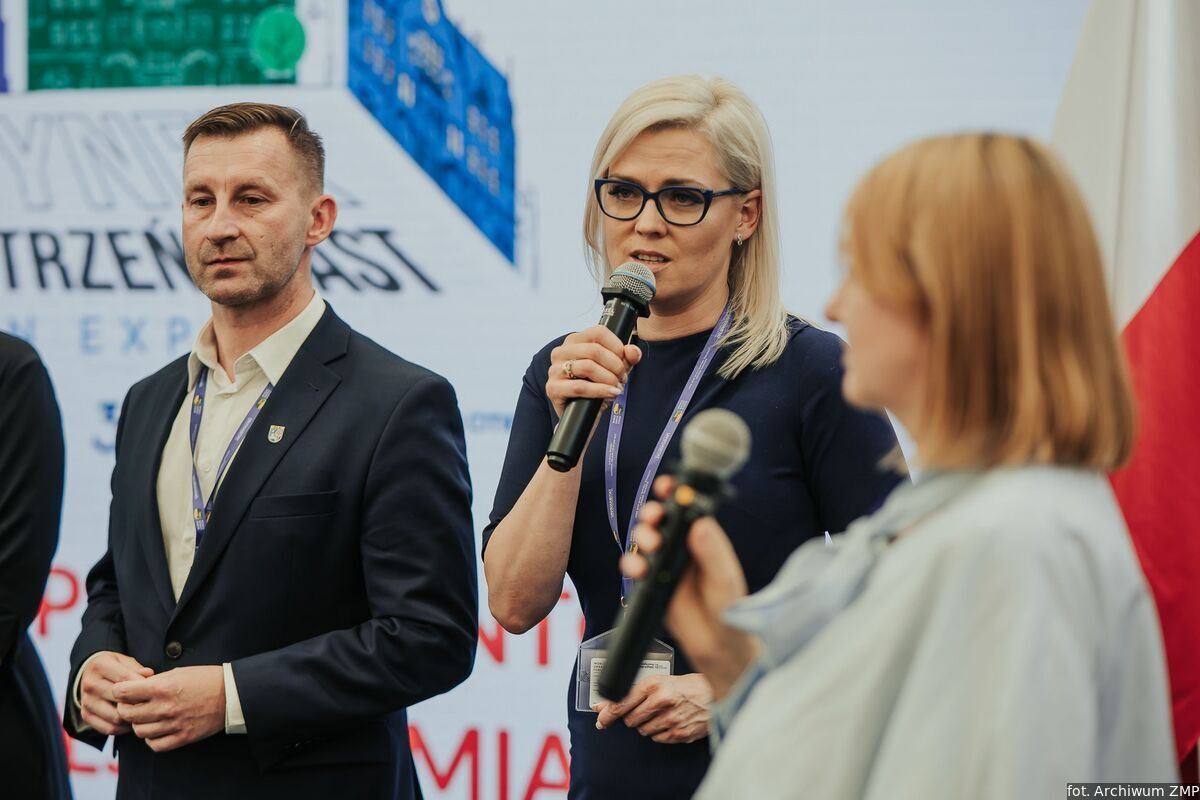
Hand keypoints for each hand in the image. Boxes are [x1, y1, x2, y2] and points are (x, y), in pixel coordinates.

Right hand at [78, 651, 153, 735]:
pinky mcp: (86, 715)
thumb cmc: (115, 667)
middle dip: (139, 703)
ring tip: (142, 712)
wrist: (90, 675)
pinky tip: (131, 720)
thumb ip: (137, 668)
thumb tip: (148, 675)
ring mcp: (86, 701)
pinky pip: (109, 728)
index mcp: (100, 666)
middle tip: (151, 704)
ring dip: (132, 718)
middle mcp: (90, 684)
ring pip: (116, 717)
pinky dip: (124, 728)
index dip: (142, 685)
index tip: (155, 690)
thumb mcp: (125, 661)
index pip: (125, 678)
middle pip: (120, 700)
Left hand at [113, 665, 225, 751]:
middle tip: (134, 705)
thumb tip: (135, 689)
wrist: (232, 694)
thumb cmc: (206, 679)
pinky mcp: (183, 737)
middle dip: (126, 709)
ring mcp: (174, 724)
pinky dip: (152, 739)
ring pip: (139, 731)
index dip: (119, 691)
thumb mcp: (179, 672)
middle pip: (127, 714)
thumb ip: (155, 682)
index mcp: (163, 687)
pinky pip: (155, 745)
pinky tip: (158, 730)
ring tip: (148, 718)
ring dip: (140, 725)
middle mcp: (165, 707)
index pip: (123, 692)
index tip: (124, 691)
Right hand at [546, 325, 641, 418]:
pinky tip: (612, 393)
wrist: (582, 415)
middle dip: (615, 365)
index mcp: (574, 341)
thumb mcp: (614, 370)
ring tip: (617, 387)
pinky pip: (580, 387)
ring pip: (587, 367)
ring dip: (609, 378)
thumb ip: (626, 358)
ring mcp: (555, 370)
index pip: (598, 332)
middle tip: (622, 378)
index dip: (616, 346)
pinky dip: (600, 390)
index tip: (624, 359)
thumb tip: (633, 351)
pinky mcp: (553, 388)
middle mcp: (561, 352)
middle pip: (594, 350)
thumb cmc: (595, 387)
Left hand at [593, 673, 712, 743]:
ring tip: (661, 714)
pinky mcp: (680, 733)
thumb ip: (632, 693)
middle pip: (631, 720)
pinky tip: (669, 721)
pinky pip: (657, 738)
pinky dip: (660, 732)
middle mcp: (661, 701)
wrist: (713, 694)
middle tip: (645, 710)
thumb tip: (604, 706)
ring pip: (643, 731)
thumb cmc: (685, 686)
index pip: (622, 703)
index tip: (601, 719)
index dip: (608, 713)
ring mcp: (671, 719)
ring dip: (647, 725)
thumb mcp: (658, 681)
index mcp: (653, 685)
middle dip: (633, 717)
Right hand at [621, 476, 759, 698]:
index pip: (687, 507)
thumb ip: (713, 553)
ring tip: (650, 546)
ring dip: (641, 536)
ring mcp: (665, 564)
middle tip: (654, 518)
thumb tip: (701, 524)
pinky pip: (636, 567)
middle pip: (659, 519)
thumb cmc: (731, 611)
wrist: (719, 647)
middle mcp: (683, 547)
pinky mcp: (652, 584)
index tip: (667, 487)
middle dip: (652, 512)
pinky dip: (632, 564)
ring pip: (644, 539)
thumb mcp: (725, 580)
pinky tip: (638, 570)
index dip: (674, 492)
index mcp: (704, 538)